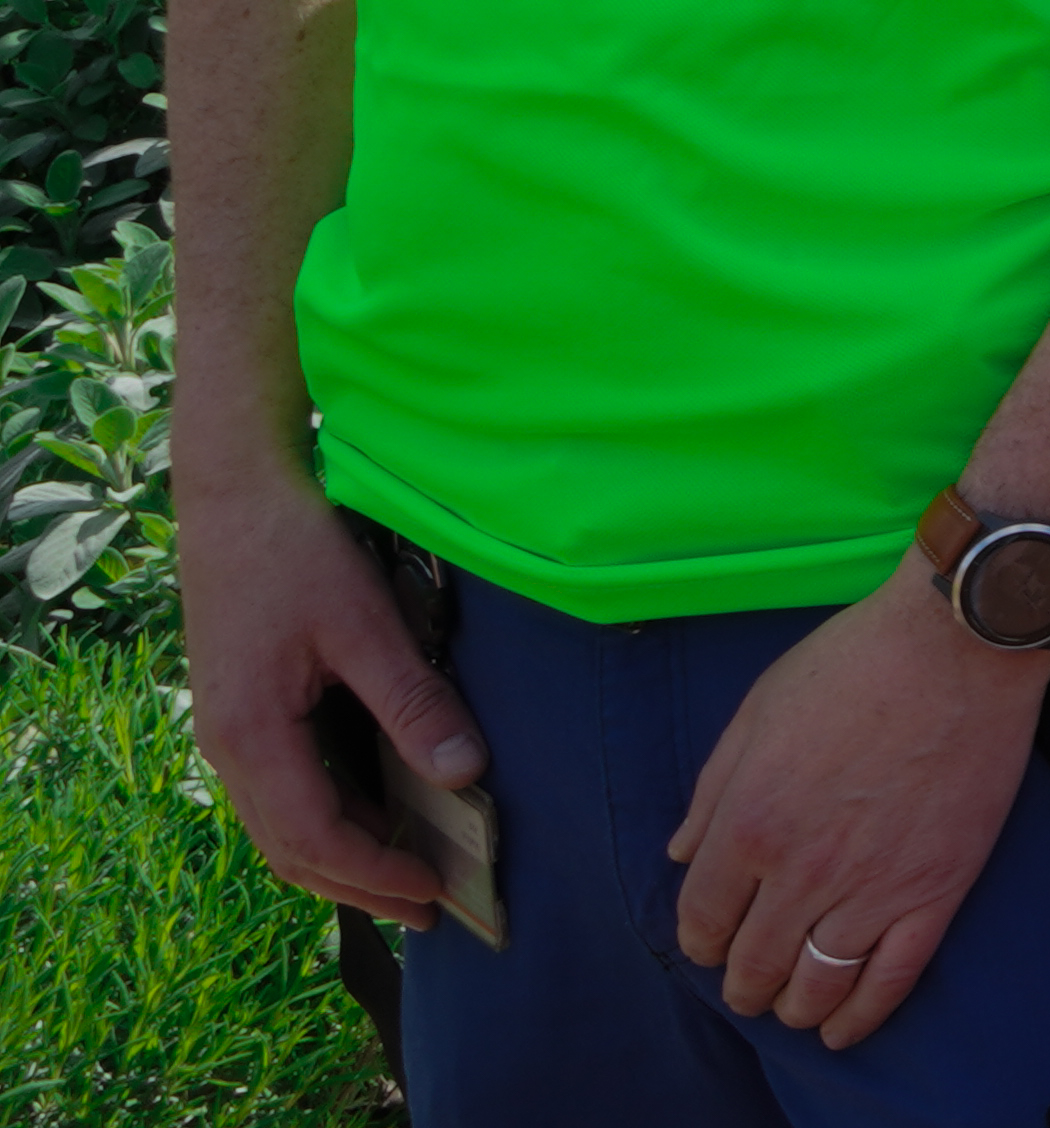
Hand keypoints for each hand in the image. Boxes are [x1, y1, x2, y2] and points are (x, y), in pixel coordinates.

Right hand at [179, 470, 478, 924]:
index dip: (377, 872)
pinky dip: (327, 817)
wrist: (236, 493)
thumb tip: (465, 776)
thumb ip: (413, 702)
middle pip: (291, 848)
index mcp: (252, 737)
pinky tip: (374, 814)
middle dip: (359, 885)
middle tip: (429, 911)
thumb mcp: (365, 624)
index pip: (317, 837)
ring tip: (407, 877)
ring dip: (342, 857)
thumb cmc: (298, 551)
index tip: (436, 894)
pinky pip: (281, 790)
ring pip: (282, 824)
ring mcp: (229, 732)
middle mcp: (229, 748)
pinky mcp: (242, 710)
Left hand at [666, 568, 1049, 1045]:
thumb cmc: (855, 663)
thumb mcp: (757, 710)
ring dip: (793, 1007)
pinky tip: (842, 1031)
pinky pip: (891, 979)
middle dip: (742, 984)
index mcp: (749, 824)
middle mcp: (801, 871)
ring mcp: (871, 887)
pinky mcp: (935, 892)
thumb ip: (712, 789)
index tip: (710, 942)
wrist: (960, 645)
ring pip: (816, 984)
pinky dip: (862, 1017)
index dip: (700, 940)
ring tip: (791, 1006)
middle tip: (748, 984)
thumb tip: (681, 852)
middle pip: (754, 963)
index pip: (702, 917)